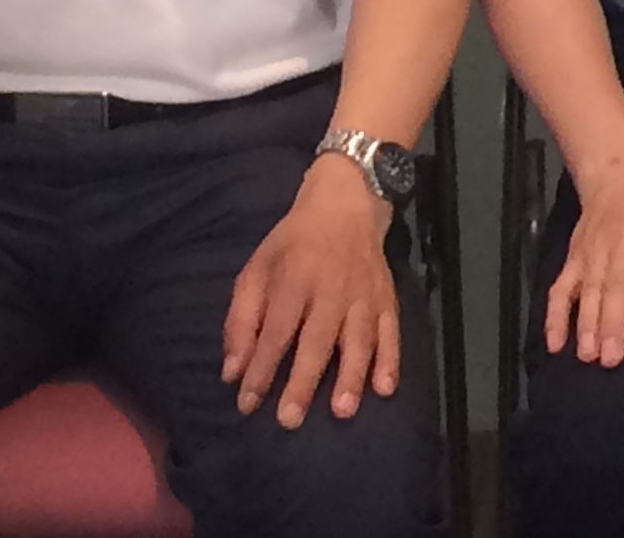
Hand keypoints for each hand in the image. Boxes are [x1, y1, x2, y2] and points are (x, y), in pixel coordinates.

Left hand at [222, 159, 399, 426]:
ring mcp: (363, 294)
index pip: (277, 330)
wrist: (346, 204)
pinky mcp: (386, 298)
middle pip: (316, 340)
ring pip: (357, 339)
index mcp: (295, 278)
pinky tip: (384, 388)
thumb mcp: (257, 267)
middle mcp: (331, 288)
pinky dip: (390, 359)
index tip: (247, 403)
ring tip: (341, 410)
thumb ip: (242, 319)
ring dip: (351, 375)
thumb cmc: (293, 242)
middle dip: (302, 380)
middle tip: (289, 419)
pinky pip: (391, 331)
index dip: (261, 368)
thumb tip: (231, 372)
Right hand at [546, 158, 623, 367]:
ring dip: (585, 323)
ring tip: (587, 355)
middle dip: (613, 323)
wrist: (621, 177)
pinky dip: (553, 315)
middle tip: (612, 359)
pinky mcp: (573, 257)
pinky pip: (560, 287)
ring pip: (588, 289)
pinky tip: (555, 343)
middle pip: (617, 285)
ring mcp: (594, 250)